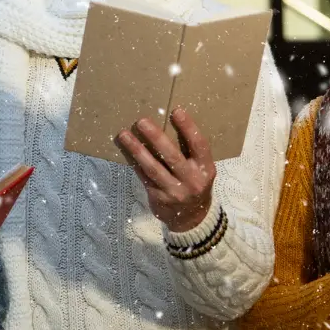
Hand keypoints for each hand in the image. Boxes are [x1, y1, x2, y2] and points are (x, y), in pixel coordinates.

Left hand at [116, 107, 216, 233]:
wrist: (193, 218)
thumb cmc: (196, 184)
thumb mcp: (202, 170)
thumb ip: (190, 152)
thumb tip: (169, 124)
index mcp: (205, 169)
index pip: (199, 145)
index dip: (188, 128)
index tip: (176, 111)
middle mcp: (191, 180)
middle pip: (172, 156)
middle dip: (156, 137)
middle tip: (141, 121)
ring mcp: (174, 191)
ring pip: (153, 168)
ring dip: (137, 150)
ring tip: (124, 135)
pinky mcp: (159, 198)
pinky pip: (144, 177)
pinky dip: (134, 163)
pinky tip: (125, 151)